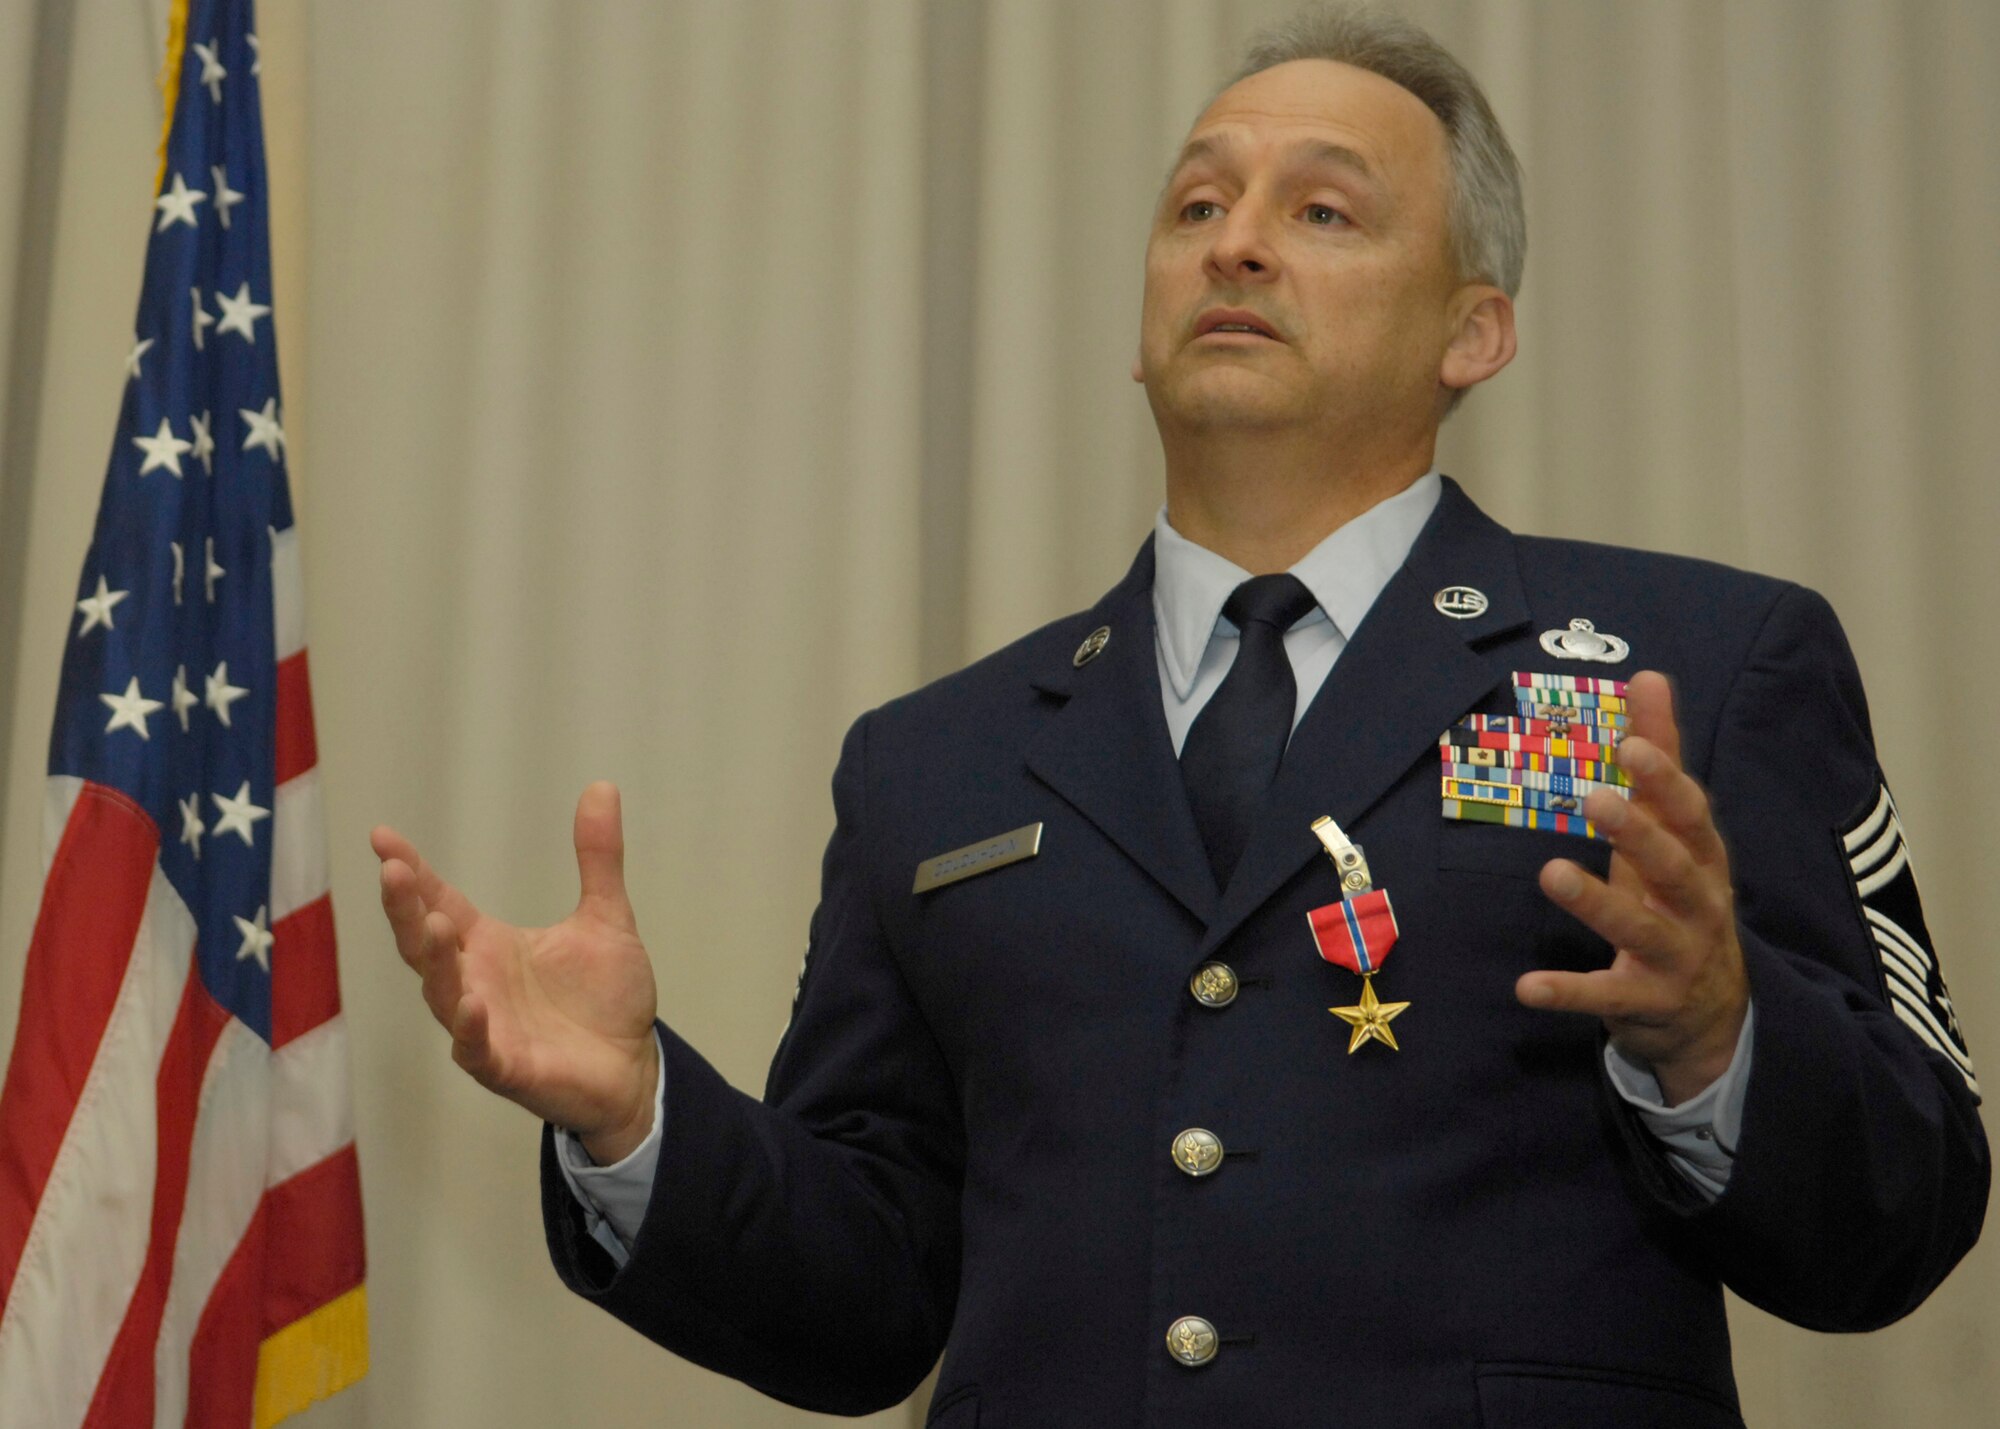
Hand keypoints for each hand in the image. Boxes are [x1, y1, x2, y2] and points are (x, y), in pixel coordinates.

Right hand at [372, 781, 661, 1163]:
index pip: (440, 901)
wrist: (632, 1067)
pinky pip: (477, 1050)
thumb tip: (603, 786)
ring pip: (442, 993)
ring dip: (435, 961)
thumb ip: (598, 858)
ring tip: (434, 924)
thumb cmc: (605, 999)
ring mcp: (485, 1027)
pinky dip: (471, 1027)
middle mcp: (475, 982)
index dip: (413, 872)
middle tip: (394, 871)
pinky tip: (470, 1002)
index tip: (382, 835)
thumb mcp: (607, 918)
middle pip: (424, 944)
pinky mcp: (506, 1067)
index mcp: (490, 946)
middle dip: (406, 910)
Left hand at [1516, 671, 1749, 1104]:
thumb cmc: (1680, 899)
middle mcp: (1698, 906)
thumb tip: (1648, 675)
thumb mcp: (1674, 834)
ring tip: (1552, 873)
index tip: (1631, 744)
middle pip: (1675, 868)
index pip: (1691, 815)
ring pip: (1639, 929)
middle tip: (1597, 798)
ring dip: (1596, 903)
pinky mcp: (1644, 1003)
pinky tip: (1526, 986)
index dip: (1665, 781)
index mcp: (1702, 859)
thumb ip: (1660, 758)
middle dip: (1640, 834)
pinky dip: (1568, 992)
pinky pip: (1605, 997)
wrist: (1716, 1012)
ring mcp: (1675, 958)